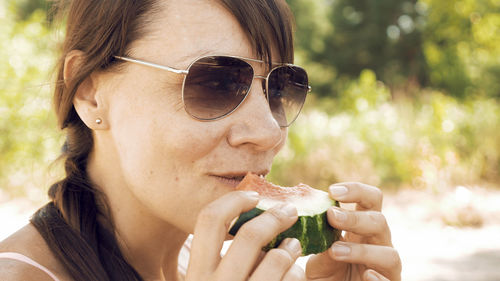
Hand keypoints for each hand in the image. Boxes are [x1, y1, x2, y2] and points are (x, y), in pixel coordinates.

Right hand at [186, 191, 306, 280]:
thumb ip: (226, 258)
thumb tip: (257, 215)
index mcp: (197, 274)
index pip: (209, 220)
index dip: (234, 200)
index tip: (254, 196)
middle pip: (249, 235)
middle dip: (274, 217)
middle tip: (289, 210)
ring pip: (276, 258)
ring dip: (291, 246)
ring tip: (294, 245)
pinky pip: (291, 279)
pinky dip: (296, 272)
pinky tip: (294, 272)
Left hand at [305, 183, 400, 280]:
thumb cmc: (327, 274)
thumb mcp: (319, 255)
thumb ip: (319, 239)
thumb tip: (307, 217)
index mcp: (363, 228)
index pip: (370, 200)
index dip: (356, 191)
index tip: (332, 191)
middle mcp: (379, 244)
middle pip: (380, 221)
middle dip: (356, 218)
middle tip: (331, 216)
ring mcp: (386, 267)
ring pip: (390, 254)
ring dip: (362, 251)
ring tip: (335, 251)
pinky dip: (379, 280)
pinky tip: (367, 275)